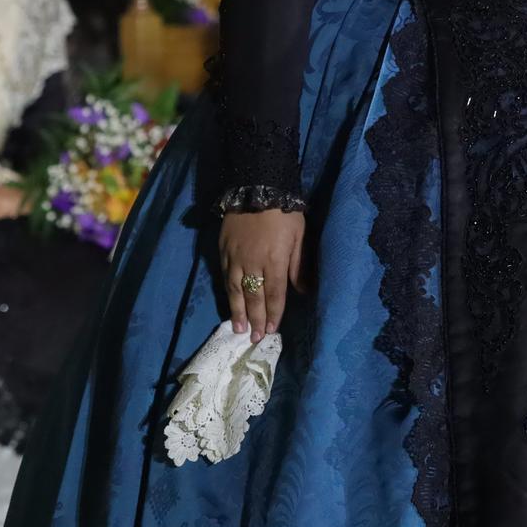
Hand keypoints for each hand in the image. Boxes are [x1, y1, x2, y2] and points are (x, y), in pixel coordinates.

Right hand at [221, 208, 306, 343]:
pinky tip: (228, 301)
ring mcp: (235, 257)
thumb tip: (304, 291)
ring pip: (235, 290)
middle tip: (254, 338)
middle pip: (254, 297)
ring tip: (238, 328)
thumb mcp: (300, 236)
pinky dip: (227, 291)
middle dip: (255, 319)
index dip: (273, 314)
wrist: (256, 187)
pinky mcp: (223, 250)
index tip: (271, 330)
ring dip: (237, 311)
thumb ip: (299, 265)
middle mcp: (253, 263)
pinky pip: (224, 275)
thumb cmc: (285, 212)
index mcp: (275, 260)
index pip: (275, 294)